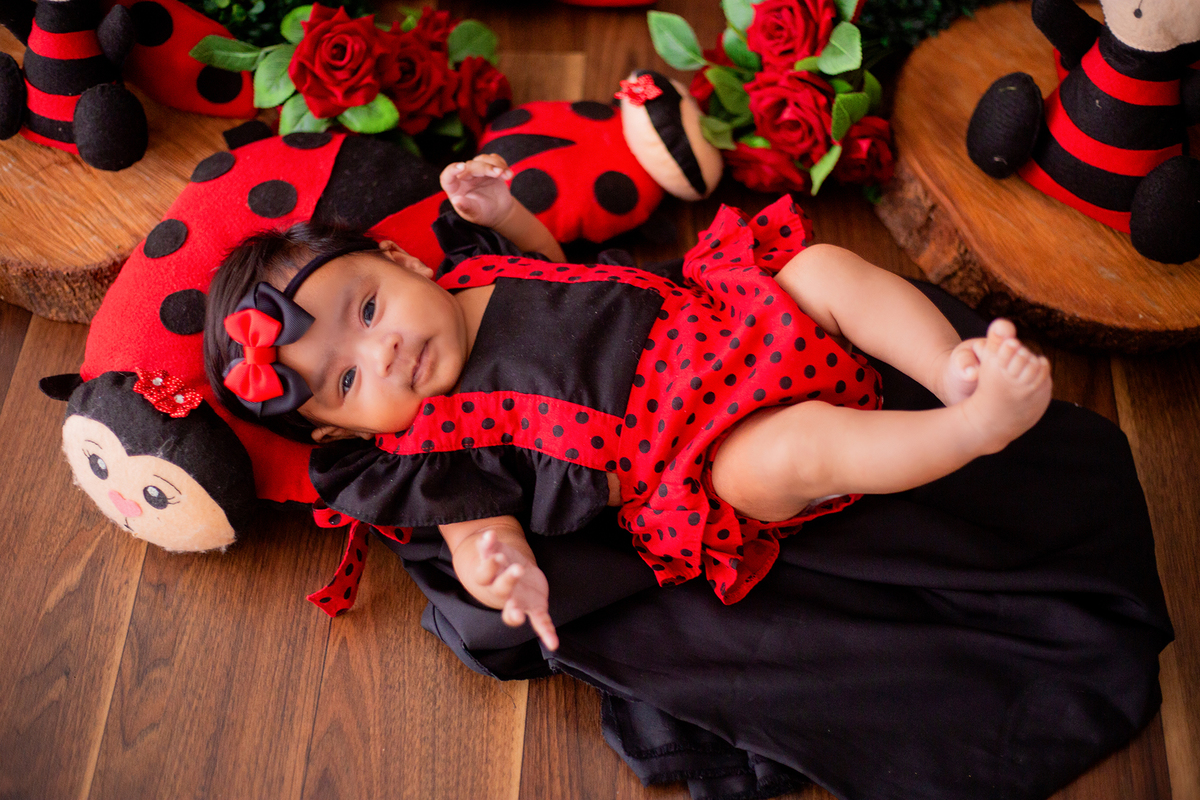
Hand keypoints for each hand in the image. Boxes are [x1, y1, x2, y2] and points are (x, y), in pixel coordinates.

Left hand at [440, 153, 514, 228]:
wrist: (499, 211)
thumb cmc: (483, 214)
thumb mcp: (475, 214)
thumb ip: (466, 207)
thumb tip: (456, 201)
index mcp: (455, 188)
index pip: (447, 177)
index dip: (452, 170)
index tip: (462, 166)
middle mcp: (464, 177)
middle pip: (471, 166)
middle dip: (486, 168)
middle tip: (499, 173)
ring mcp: (476, 170)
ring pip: (483, 159)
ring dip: (496, 165)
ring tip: (508, 175)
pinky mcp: (488, 167)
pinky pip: (493, 159)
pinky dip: (502, 164)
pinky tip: (509, 174)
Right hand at [472, 530, 557, 650]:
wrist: (516, 573)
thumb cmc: (503, 563)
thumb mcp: (496, 551)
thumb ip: (490, 546)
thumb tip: (487, 535)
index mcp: (490, 578)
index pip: (483, 575)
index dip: (489, 565)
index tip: (496, 555)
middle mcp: (502, 593)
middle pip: (500, 590)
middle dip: (508, 580)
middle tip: (516, 568)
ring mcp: (518, 602)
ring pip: (513, 610)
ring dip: (514, 613)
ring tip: (516, 615)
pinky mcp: (534, 608)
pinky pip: (539, 622)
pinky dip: (546, 632)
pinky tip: (553, 644)